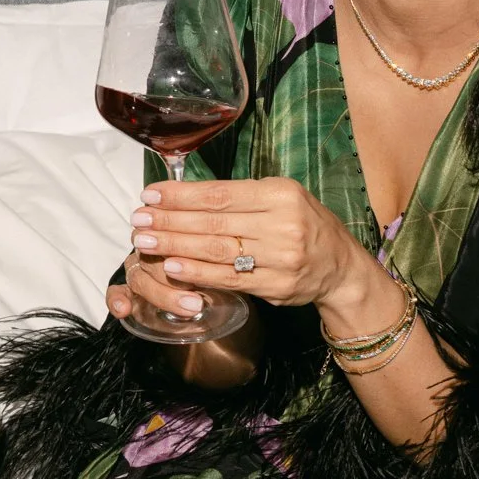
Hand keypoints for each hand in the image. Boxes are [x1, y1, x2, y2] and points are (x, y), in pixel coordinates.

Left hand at [125, 173, 383, 321]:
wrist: (339, 265)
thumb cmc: (302, 224)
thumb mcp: (280, 197)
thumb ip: (240, 197)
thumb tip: (185, 195)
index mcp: (281, 194)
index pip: (221, 194)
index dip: (182, 195)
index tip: (151, 195)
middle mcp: (283, 224)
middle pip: (214, 222)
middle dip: (171, 221)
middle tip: (139, 220)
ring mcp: (281, 257)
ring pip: (217, 250)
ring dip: (176, 246)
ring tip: (147, 242)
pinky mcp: (276, 285)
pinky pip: (229, 278)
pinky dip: (197, 273)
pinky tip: (172, 267)